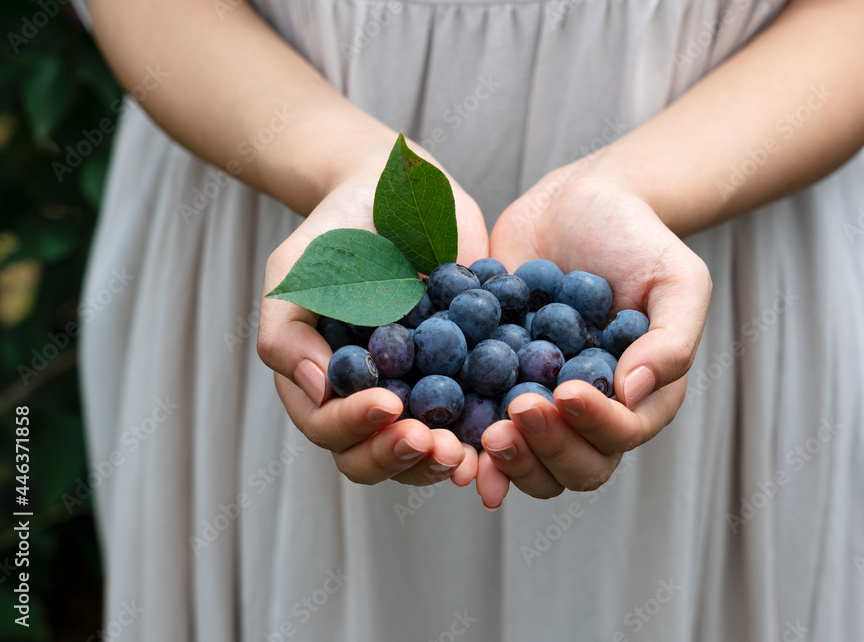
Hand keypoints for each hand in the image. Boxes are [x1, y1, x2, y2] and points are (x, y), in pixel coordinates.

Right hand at [257, 148, 489, 487]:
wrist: (392, 192)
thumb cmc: (334, 235)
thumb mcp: (295, 274)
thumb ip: (287, 331)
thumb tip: (318, 390)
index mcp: (323, 387)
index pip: (330, 429)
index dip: (356, 427)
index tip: (387, 404)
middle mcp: (371, 400)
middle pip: (377, 458)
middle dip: (402, 457)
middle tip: (433, 443)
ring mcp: (420, 394)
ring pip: (426, 453)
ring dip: (444, 460)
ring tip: (466, 451)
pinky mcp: (466, 376)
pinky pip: (477, 417)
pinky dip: (489, 432)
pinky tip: (507, 426)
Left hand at [477, 163, 711, 507]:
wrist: (576, 204)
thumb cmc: (637, 239)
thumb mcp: (677, 279)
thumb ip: (672, 339)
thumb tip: (633, 393)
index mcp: (640, 397)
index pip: (622, 434)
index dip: (594, 424)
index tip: (566, 390)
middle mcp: (591, 413)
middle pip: (576, 467)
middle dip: (546, 449)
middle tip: (517, 413)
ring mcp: (542, 405)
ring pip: (529, 464)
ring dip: (508, 461)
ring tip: (483, 435)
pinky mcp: (496, 387)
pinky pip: (481, 429)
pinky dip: (466, 443)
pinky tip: (445, 436)